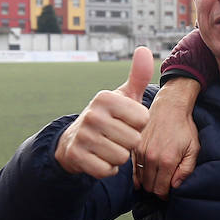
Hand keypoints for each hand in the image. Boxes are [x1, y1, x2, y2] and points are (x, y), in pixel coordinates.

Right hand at [55, 47, 154, 177]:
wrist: (75, 140)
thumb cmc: (109, 117)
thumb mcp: (123, 96)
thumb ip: (138, 76)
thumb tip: (144, 49)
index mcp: (106, 97)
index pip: (143, 120)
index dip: (138, 125)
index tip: (125, 121)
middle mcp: (92, 114)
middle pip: (134, 140)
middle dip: (129, 143)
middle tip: (116, 136)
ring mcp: (83, 136)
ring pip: (121, 157)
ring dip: (118, 157)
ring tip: (108, 146)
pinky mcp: (77, 156)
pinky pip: (107, 170)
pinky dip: (107, 169)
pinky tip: (100, 158)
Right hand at [134, 76, 201, 196]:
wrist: (170, 107)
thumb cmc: (184, 128)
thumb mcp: (194, 149)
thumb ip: (186, 170)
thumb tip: (175, 186)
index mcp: (167, 160)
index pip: (161, 189)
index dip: (165, 195)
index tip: (168, 193)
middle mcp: (151, 158)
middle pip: (149, 186)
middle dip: (156, 189)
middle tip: (162, 187)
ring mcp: (140, 152)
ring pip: (140, 179)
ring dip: (146, 182)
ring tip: (154, 179)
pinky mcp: (134, 147)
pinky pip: (132, 168)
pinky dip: (136, 175)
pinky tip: (142, 176)